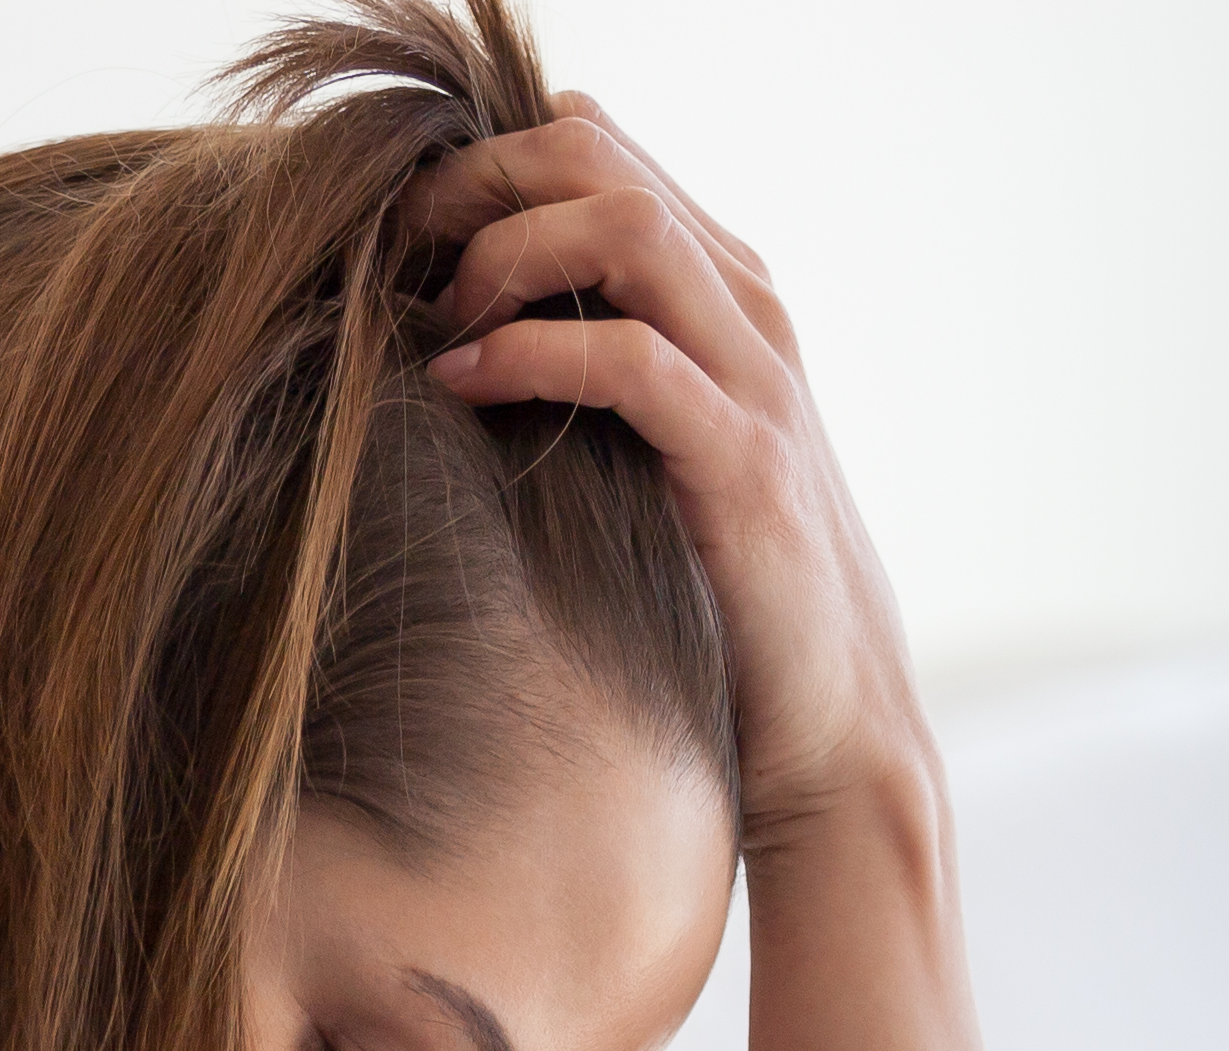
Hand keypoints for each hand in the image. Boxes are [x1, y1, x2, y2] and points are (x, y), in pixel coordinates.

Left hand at [413, 100, 931, 848]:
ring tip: (433, 315)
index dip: (484, 161)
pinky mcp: (743, 464)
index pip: (598, 147)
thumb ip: (583, 377)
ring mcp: (756, 380)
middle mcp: (748, 310)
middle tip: (396, 249)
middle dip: (477, 182)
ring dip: (504, 251)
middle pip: (599, 156)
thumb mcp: (640, 456)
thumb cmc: (715, 599)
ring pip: (624, 226)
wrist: (831, 724)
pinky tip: (461, 384)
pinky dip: (531, 354)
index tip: (401, 231)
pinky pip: (632, 361)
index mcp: (720, 292)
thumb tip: (445, 339)